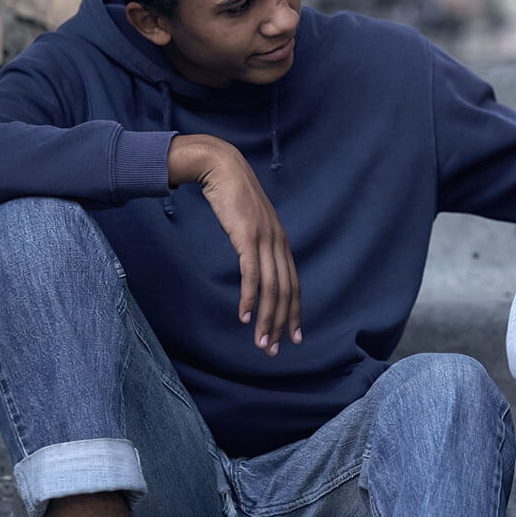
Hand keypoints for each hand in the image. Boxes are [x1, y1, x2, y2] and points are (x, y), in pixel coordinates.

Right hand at [168, 134, 300, 355]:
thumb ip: (254, 244)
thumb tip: (254, 263)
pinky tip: (246, 317)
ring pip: (271, 288)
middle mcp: (278, 242)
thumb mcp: (248, 224)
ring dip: (267, 319)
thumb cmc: (231, 196)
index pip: (293, 284)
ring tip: (262, 343)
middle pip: (286, 291)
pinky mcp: (247, 236)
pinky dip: (251, 298)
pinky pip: (252, 274)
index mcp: (280, 241)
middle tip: (276, 349)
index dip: (294, 311)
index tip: (294, 335)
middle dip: (282, 324)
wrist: (221, 167)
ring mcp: (264, 239)